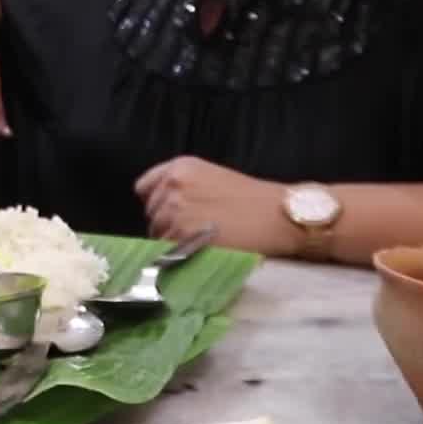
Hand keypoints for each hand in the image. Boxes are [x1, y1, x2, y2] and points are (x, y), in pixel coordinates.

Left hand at [136, 157, 296, 255]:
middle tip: (196, 232)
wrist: (278, 216)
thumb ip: (182, 187)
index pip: (144, 188)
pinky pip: (165, 251)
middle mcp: (172, 185)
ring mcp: (173, 210)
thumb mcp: (212, 177)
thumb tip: (159, 208)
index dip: (157, 203)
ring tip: (201, 243)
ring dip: (172, 241)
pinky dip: (178, 255)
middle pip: (151, 214)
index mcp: (179, 167)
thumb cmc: (253, 200)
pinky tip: (200, 251)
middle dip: (167, 224)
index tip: (171, 214)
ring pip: (156, 234)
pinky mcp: (179, 235)